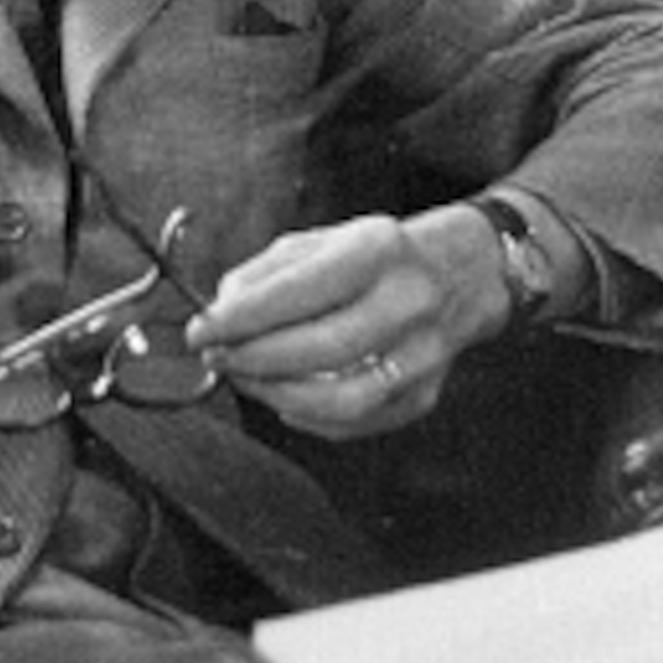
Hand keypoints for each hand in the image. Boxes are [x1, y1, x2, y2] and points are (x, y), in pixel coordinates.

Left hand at [184, 207, 519, 437]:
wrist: (462, 272)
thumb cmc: (377, 257)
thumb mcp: (323, 240)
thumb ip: (266, 273)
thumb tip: (222, 311)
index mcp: (378, 249)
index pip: (300, 290)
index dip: (242, 318)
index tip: (201, 331)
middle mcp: (408, 301)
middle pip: (320, 348)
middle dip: (254, 359)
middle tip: (216, 358)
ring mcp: (423, 354)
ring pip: (343, 399)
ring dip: (279, 395)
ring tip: (246, 380)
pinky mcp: (425, 395)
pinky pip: (357, 423)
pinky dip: (311, 417)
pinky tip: (286, 398)